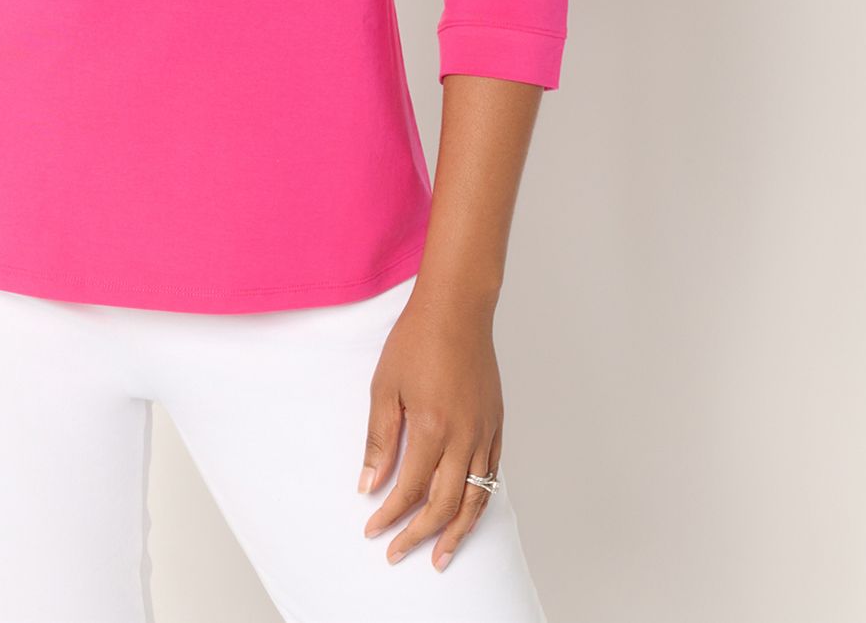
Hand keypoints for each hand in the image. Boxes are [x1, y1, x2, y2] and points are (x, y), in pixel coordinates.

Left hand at [356, 288, 503, 570]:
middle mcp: (464, 437)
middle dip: (420, 535)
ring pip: (476, 499)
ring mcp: (485, 433)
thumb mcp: (384, 387)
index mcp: (432, 428)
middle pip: (445, 505)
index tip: (373, 530)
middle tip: (398, 553)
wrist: (457, 309)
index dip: (391, 515)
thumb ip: (379, 439)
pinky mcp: (496, 425)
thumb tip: (369, 484)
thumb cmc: (416, 342)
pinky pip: (492, 476)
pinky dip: (479, 502)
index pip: (411, 490)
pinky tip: (467, 514)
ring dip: (457, 532)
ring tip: (441, 556)